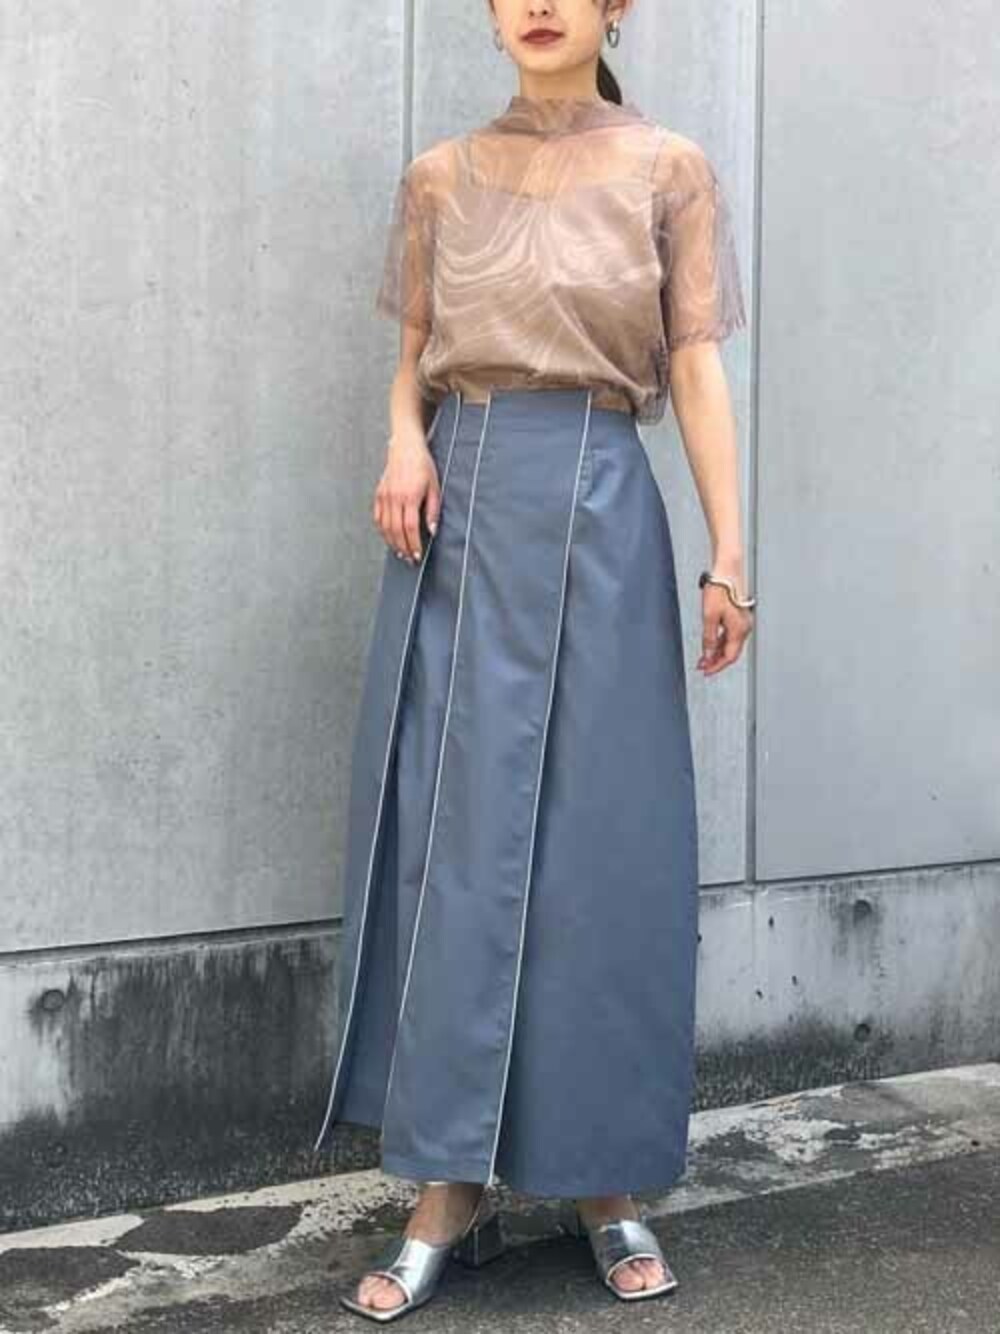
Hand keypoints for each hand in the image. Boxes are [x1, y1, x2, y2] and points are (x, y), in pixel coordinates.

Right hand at [373, 433, 440, 563]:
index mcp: (409, 496)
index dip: (413, 544)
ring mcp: (384, 496)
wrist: (405, 447)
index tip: (417, 555)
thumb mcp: (435, 487)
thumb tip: (432, 531)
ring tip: (400, 553)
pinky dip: (382, 531)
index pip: (410, 527)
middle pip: (396, 530)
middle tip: (410, 559)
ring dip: (392, 542)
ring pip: (385, 527)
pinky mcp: (378, 494)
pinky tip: (389, 538)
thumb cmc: (422, 465)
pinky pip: (378, 517)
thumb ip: (433, 510)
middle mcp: (394, 497)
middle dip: (403, 547)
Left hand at [697, 580, 753, 675]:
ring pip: (730, 644)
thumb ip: (708, 638)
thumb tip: (707, 655)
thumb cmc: (721, 588)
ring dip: (717, 652)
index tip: (706, 672)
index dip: (717, 666)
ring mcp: (742, 621)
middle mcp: (744, 627)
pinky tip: (710, 643)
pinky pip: (729, 634)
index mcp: (739, 629)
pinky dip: (719, 641)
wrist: (727, 569)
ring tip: (703, 657)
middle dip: (716, 661)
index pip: (729, 657)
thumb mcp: (709, 616)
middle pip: (731, 652)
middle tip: (702, 666)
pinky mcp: (738, 615)